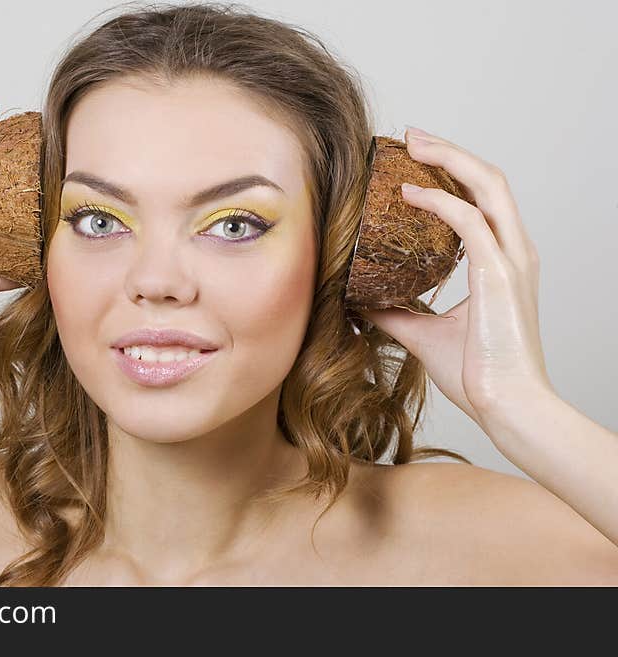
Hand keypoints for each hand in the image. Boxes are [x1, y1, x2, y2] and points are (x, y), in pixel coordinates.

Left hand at [358, 126, 554, 429]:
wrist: (507, 407)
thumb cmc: (478, 374)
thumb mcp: (424, 333)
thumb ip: (396, 311)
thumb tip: (358, 300)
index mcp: (502, 261)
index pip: (482, 199)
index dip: (452, 172)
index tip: (413, 160)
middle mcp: (513, 252)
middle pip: (488, 178)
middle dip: (449, 151)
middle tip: (410, 137)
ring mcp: (512, 261)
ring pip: (487, 186)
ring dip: (449, 159)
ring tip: (413, 145)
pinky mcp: (500, 276)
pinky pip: (469, 222)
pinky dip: (439, 201)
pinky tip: (408, 193)